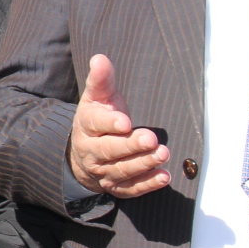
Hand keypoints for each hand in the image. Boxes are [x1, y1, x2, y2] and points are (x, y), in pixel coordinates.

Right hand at [69, 53, 168, 196]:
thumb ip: (101, 80)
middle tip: (151, 139)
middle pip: (109, 150)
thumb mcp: (97, 98)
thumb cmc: (98, 119)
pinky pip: (131, 188)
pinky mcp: (116, 186)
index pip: (96, 124)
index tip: (126, 122)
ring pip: (121, 171)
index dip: (110, 123)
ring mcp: (103, 171)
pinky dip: (147, 184)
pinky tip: (164, 176)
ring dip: (143, 164)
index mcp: (86, 125)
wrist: (84, 153)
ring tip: (163, 154)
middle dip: (131, 146)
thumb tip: (100, 58)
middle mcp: (91, 151)